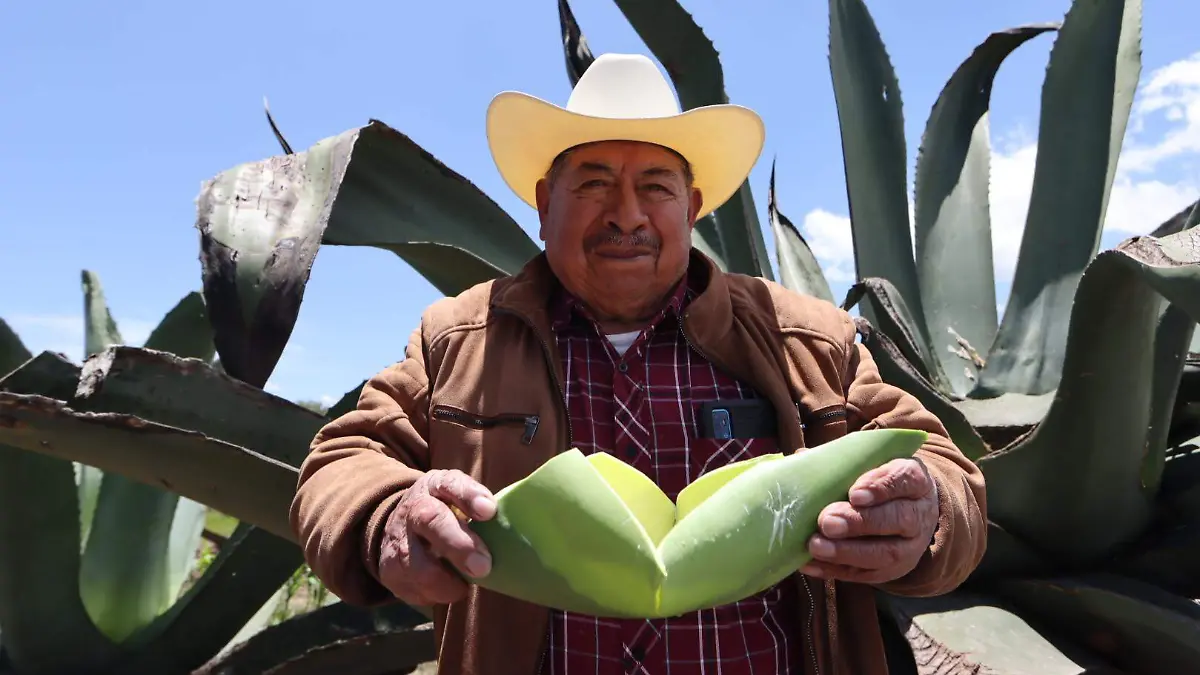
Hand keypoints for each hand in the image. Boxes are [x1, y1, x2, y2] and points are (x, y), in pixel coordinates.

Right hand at [378, 469, 496, 605]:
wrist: (396, 524)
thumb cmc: (445, 510)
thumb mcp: (458, 496)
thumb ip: (481, 507)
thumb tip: (516, 527)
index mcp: (436, 486)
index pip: (450, 484)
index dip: (469, 496)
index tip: (489, 511)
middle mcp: (414, 509)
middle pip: (432, 522)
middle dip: (459, 546)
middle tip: (484, 567)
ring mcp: (399, 541)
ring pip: (419, 567)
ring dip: (448, 582)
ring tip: (466, 584)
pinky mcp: (390, 571)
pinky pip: (416, 590)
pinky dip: (437, 594)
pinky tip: (448, 588)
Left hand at [801, 457, 938, 583]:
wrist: (909, 510)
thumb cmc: (880, 480)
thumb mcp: (873, 463)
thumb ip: (843, 461)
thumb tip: (801, 457)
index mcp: (915, 480)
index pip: (904, 480)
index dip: (880, 487)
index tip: (854, 493)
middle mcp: (919, 514)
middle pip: (897, 519)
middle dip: (859, 522)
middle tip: (827, 521)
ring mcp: (910, 546)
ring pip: (885, 553)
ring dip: (847, 551)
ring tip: (816, 546)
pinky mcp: (893, 570)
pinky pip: (867, 575)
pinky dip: (835, 570)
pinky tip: (810, 564)